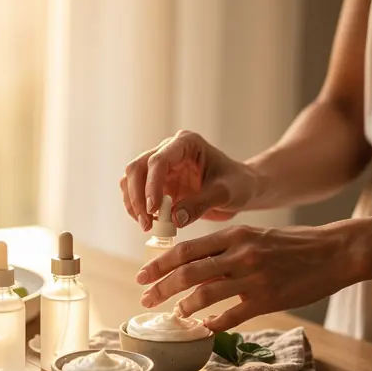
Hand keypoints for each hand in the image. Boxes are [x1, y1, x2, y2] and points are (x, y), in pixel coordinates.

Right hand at [120, 130, 256, 230]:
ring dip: (134, 205)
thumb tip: (173, 219)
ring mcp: (160, 168)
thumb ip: (200, 204)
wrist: (241, 189)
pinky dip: (138, 210)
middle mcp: (168, 151)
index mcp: (185, 144)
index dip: (152, 185)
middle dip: (137, 197)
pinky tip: (152, 224)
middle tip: (147, 224)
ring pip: (130, 181)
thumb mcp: (225, 193)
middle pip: (136, 168)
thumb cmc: (238, 184)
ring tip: (148, 226)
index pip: (158, 160)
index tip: (154, 210)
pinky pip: (137, 195)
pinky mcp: (157, 184)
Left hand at [136, 222, 359, 331]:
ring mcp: (252, 277)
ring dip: (183, 308)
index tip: (142, 276)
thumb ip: (223, 249)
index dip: (159, 264)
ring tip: (174, 315)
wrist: (332, 252)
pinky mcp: (266, 300)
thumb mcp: (253, 235)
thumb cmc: (290, 244)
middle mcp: (238, 254)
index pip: (185, 250)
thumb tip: (191, 265)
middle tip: (145, 300)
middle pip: (187, 273)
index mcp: (233, 235)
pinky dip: (212, 325)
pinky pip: (230, 316)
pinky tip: (202, 329)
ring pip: (204, 295)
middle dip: (160, 288)